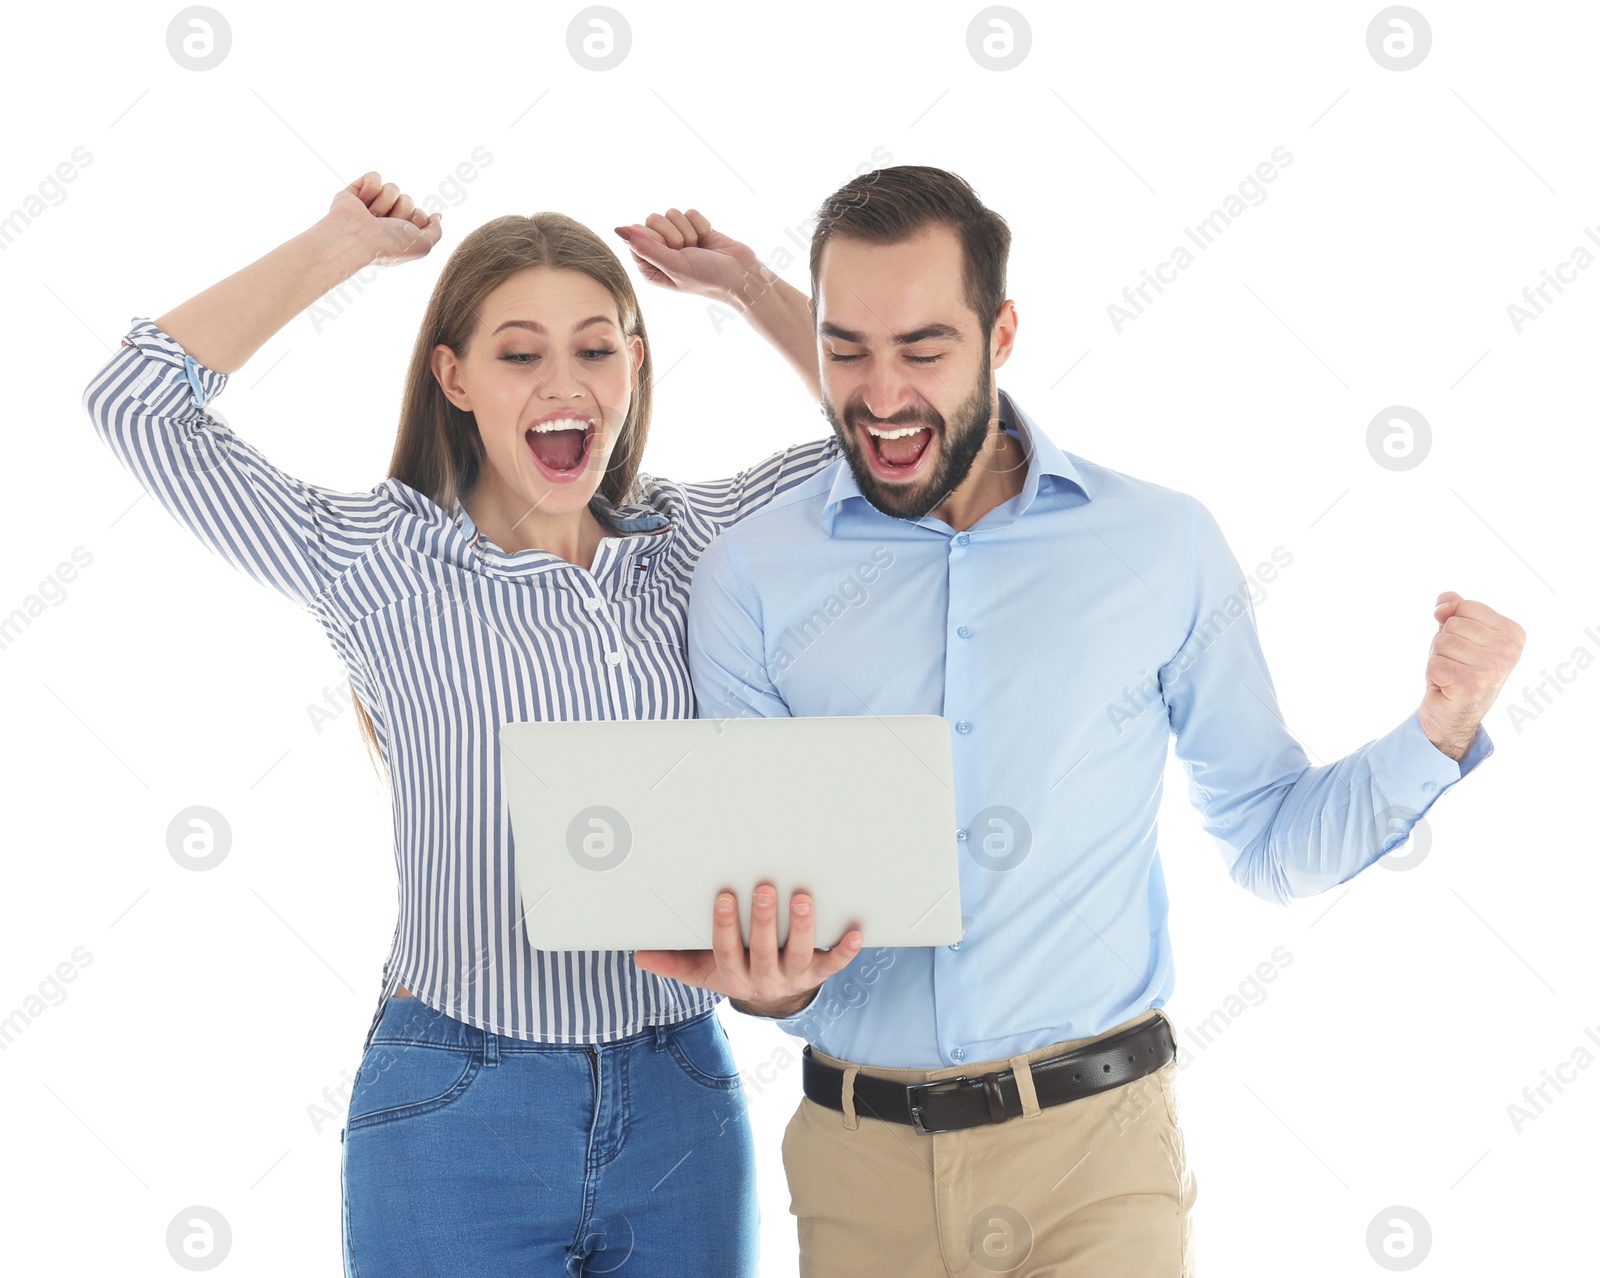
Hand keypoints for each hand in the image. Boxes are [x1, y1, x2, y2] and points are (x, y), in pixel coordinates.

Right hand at [323, 171, 441, 267]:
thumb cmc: (388, 246)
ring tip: (372, 216)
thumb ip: (436, 232)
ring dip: (385, 202)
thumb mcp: (423, 246)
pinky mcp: (355, 192)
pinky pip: (374, 177)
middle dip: (401, 210)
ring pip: (392, 188)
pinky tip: (362, 202)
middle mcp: (385, 220)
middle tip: (385, 224)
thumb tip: (436, 216)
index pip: (419, 215)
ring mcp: (370, 205)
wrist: (356, 238)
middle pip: (407, 200)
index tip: (405, 231)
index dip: (416, 219)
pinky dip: (370, 187)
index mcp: (400, 234)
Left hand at [614, 208, 763, 303]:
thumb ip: (645, 247)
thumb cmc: (706, 278)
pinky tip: (707, 240)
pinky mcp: (693, 228)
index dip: (655, 238)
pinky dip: (701, 225)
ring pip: (671, 213)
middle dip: (673, 233)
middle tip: (687, 251)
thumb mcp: (673, 265)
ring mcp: (677, 239)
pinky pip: (689, 212)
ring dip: (688, 230)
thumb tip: (617, 229)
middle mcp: (660, 253)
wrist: (741, 275)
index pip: (636, 235)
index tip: (671, 251)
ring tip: (698, 248)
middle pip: (652, 219)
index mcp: (649, 267)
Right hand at [632, 883, 862, 1015]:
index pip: (727, 951)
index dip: (725, 927)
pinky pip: (834, 964)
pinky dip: (845, 950)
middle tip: (763, 889)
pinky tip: (855, 931)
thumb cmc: (735, 971)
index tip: (724, 897)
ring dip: (801, 928)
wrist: (772, 999)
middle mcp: (764, 980)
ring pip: (799, 955)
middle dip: (763, 921)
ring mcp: (794, 978)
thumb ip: (674, 962)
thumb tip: (639, 955)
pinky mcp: (818, 973)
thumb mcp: (703, 971)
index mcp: (734, 976)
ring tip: (801, 899)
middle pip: (764, 952)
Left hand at [1418, 591, 1524, 759]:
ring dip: (1438, 660)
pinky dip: (1433, 676)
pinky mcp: (1473, 684)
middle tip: (1456, 664)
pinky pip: (1434, 664)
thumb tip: (1444, 605)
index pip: (1466, 606)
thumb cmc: (1457, 668)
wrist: (1453, 715)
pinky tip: (1446, 687)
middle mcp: (1509, 651)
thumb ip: (1452, 608)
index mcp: (1513, 634)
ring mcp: (1493, 668)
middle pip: (1452, 624)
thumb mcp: (1457, 632)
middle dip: (1443, 644)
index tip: (1464, 648)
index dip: (1453, 626)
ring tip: (1451, 675)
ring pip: (1441, 643)